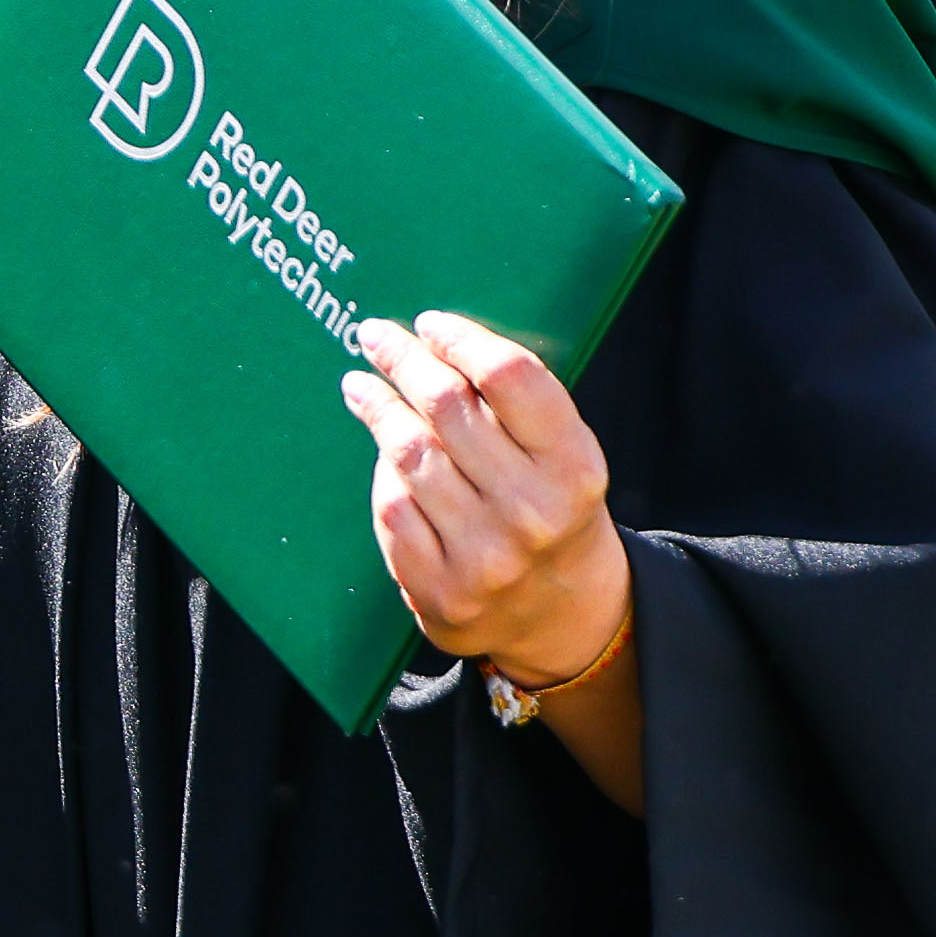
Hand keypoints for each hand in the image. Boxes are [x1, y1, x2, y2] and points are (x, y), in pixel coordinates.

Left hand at [345, 310, 641, 800]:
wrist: (562, 614)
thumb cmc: (552, 510)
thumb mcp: (562, 458)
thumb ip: (516, 408)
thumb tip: (436, 337)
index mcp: (575, 467)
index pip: (511, 377)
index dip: (463, 339)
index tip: (430, 322)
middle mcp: (533, 511)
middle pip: (449, 408)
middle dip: (405, 361)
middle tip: (377, 337)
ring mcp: (485, 556)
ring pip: (410, 455)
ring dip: (379, 408)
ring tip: (361, 385)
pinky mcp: (442, 589)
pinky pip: (392, 510)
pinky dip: (383, 474)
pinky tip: (379, 452)